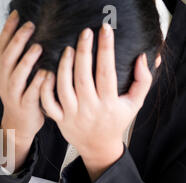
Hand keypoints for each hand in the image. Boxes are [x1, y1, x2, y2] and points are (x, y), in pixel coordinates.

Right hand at [0, 10, 46, 171]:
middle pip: (7, 58)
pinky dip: (38, 83)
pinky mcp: (25, 106)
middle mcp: (4, 80)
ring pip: (17, 76)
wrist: (19, 124)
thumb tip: (30, 29)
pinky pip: (31, 93)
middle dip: (18, 40)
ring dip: (27, 60)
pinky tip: (47, 72)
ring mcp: (13, 94)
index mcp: (1, 70)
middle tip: (30, 26)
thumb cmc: (21, 94)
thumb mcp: (14, 74)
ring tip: (38, 47)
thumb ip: (19, 56)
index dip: (7, 30)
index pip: (0, 47)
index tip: (17, 15)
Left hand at [41, 24, 152, 180]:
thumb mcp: (135, 103)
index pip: (107, 73)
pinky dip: (45, 88)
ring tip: (67, 49)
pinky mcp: (59, 120)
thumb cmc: (116, 120)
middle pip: (83, 78)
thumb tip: (142, 57)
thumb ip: (142, 80)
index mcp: (109, 104)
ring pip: (64, 88)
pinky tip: (48, 72)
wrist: (99, 147)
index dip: (106, 50)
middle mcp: (89, 109)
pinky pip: (48, 103)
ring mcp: (72, 115)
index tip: (105, 30)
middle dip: (83, 53)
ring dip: (64, 67)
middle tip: (84, 34)